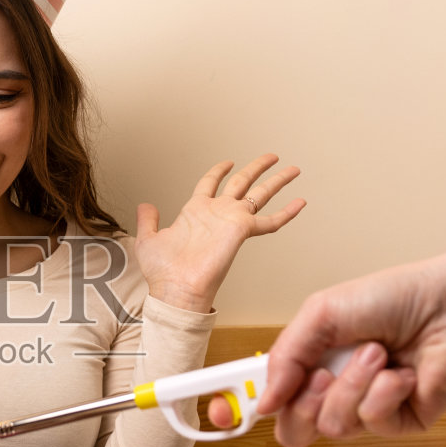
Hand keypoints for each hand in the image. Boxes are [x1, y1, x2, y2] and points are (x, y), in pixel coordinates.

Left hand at [135, 156, 304, 313]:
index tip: (228, 162)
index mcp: (195, 212)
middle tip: (272, 157)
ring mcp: (230, 221)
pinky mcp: (241, 231)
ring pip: (259, 195)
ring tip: (293, 169)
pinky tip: (300, 203)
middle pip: (242, 182)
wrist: (176, 289)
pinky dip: (286, 213)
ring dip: (277, 181)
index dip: (219, 171)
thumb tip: (145, 207)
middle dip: (257, 168)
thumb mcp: (147, 240)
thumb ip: (148, 221)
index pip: (210, 183)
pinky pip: (269, 221)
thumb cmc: (163, 273)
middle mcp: (216, 213)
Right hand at [249, 260, 445, 446]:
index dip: (240, 408)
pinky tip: (401, 371)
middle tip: (321, 374)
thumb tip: (263, 401)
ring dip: (351, 386)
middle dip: (302, 403)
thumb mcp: (322, 312)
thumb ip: (284, 356)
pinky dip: (382, 393)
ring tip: (378, 354)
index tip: (222, 411)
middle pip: (293, 430)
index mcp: (311, 360)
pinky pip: (371, 424)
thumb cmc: (395, 297)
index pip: (267, 397)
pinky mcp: (398, 423)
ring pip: (331, 426)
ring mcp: (366, 409)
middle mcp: (334, 388)